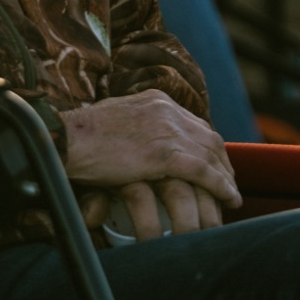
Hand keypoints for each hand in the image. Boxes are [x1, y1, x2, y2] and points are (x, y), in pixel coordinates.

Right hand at [64, 90, 240, 231]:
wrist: (66, 138)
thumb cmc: (81, 135)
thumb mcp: (115, 119)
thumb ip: (135, 127)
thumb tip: (141, 142)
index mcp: (155, 100)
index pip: (194, 123)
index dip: (209, 146)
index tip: (215, 163)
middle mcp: (166, 111)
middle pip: (208, 137)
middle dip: (222, 162)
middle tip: (229, 183)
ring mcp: (166, 130)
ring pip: (211, 154)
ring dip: (226, 177)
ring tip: (232, 197)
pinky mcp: (163, 154)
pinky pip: (203, 171)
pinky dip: (220, 186)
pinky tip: (228, 199)